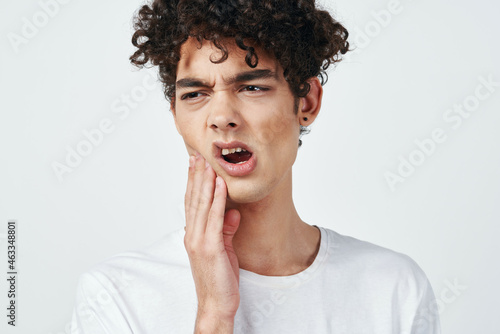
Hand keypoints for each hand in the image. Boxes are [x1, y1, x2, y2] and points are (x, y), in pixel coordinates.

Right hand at [184, 154, 240, 332]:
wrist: (216, 303)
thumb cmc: (219, 279)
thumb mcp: (225, 249)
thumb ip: (227, 230)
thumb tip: (233, 212)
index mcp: (194, 234)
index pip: (193, 203)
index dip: (193, 183)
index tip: (195, 165)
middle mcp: (192, 235)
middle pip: (194, 200)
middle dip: (196, 176)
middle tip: (197, 155)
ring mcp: (199, 241)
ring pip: (202, 205)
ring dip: (205, 182)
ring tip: (207, 163)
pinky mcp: (209, 247)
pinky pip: (214, 218)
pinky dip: (217, 200)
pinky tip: (220, 185)